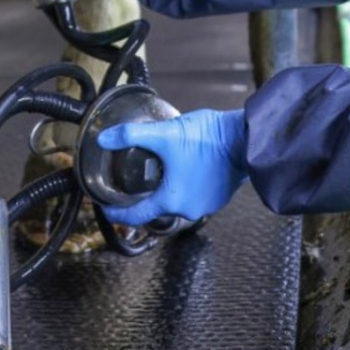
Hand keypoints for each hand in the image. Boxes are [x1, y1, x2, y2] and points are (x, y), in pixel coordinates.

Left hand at [97, 108, 247, 226]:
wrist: (245, 138)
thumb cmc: (207, 139)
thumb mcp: (163, 134)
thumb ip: (131, 136)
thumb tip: (104, 139)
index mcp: (171, 201)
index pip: (136, 215)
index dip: (118, 213)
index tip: (108, 209)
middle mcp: (189, 210)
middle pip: (158, 206)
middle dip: (148, 192)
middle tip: (139, 176)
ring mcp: (207, 205)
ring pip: (178, 199)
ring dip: (170, 187)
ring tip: (165, 167)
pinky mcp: (220, 196)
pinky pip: (196, 194)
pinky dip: (188, 184)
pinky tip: (187, 166)